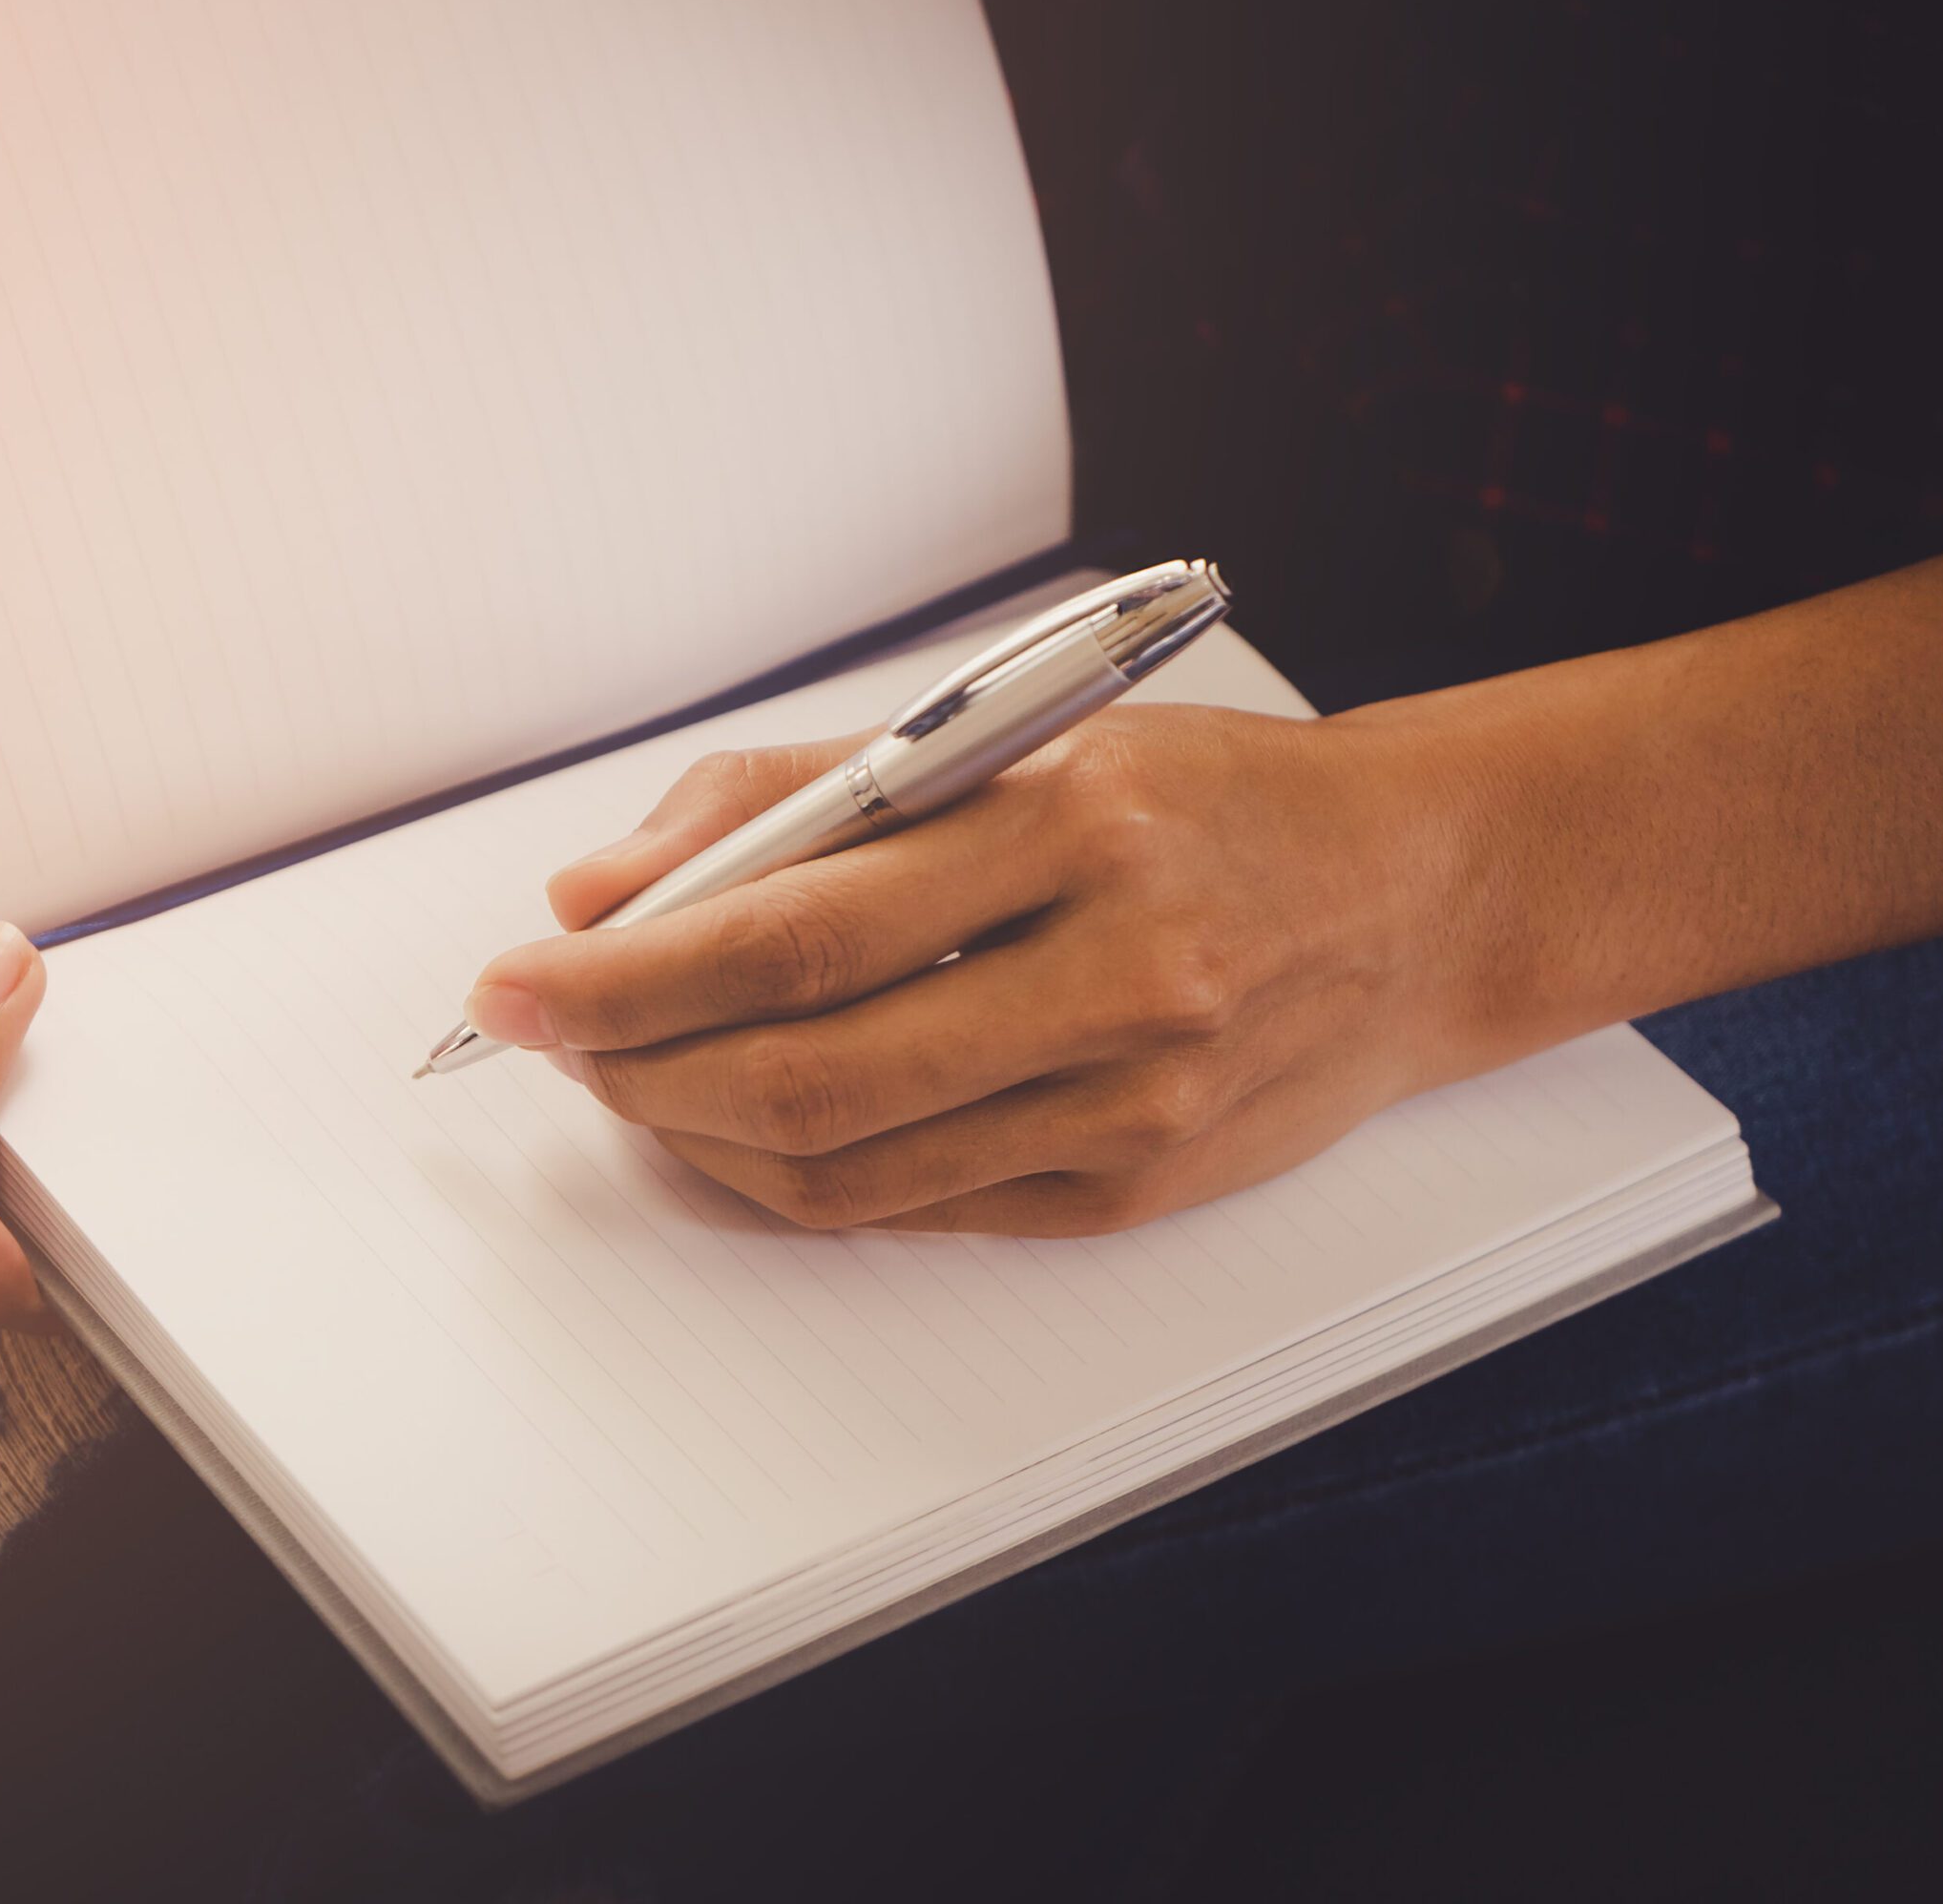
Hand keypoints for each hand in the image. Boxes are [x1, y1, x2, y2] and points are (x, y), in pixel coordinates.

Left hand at [462, 705, 1488, 1234]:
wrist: (1421, 896)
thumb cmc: (1203, 800)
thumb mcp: (1013, 733)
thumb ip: (796, 797)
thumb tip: (604, 892)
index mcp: (1073, 824)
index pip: (793, 926)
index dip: (627, 974)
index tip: (522, 981)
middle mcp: (1116, 972)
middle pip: (805, 1068)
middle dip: (632, 1066)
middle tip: (550, 1040)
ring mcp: (1134, 1101)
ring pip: (848, 1165)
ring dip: (696, 1133)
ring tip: (629, 1079)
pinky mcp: (1134, 1188)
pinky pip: (916, 1209)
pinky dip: (796, 1178)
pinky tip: (742, 1127)